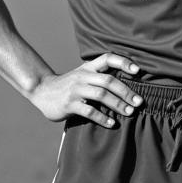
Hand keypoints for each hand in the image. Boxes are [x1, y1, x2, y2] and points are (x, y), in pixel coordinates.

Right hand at [29, 52, 143, 126]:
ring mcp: (75, 90)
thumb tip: (128, 84)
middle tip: (139, 102)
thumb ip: (99, 76)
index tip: (138, 71)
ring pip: (101, 95)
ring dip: (118, 104)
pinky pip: (89, 111)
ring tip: (130, 112)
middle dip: (126, 91)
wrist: (42, 91)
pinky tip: (111, 123)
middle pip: (108, 80)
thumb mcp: (83, 75)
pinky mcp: (69, 104)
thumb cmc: (69, 85)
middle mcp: (82, 76)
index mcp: (88, 68)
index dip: (123, 62)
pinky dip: (102, 118)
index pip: (107, 58)